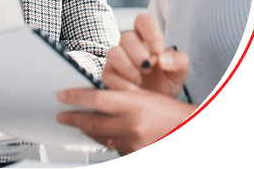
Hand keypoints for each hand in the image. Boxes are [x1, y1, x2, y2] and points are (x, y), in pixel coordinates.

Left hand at [56, 87, 196, 155]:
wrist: (191, 132)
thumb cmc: (172, 113)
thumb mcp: (144, 97)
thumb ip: (119, 98)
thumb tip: (94, 99)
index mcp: (133, 105)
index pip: (95, 100)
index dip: (75, 98)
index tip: (62, 96)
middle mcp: (132, 126)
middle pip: (92, 122)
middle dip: (74, 118)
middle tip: (62, 115)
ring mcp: (133, 145)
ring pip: (100, 138)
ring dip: (88, 131)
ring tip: (80, 124)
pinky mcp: (135, 157)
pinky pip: (114, 149)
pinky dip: (107, 141)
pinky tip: (104, 136)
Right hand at [101, 14, 188, 97]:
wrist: (155, 107)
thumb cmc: (165, 83)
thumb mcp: (179, 72)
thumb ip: (179, 61)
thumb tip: (163, 58)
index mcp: (146, 38)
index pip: (142, 20)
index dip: (149, 31)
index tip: (158, 49)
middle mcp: (128, 46)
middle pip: (126, 36)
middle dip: (139, 54)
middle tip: (149, 68)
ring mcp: (116, 59)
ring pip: (113, 52)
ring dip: (129, 68)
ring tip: (140, 80)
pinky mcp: (108, 75)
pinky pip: (108, 74)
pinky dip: (123, 84)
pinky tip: (134, 91)